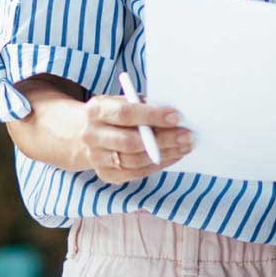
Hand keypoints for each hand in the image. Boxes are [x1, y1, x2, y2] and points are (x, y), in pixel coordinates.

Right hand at [77, 94, 193, 182]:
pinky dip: (158, 165)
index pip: (124, 114)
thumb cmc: (115, 114)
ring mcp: (96, 157)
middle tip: (187, 136)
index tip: (176, 116)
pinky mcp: (105, 174)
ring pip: (134, 160)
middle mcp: (92, 135)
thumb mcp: (124, 101)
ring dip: (165, 154)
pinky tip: (173, 156)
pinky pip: (135, 173)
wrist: (88, 133)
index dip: (152, 116)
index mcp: (96, 110)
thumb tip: (175, 117)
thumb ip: (144, 106)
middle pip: (130, 141)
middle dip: (163, 139)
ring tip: (185, 146)